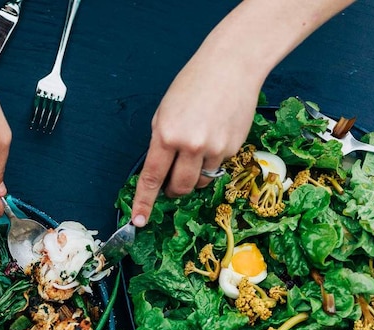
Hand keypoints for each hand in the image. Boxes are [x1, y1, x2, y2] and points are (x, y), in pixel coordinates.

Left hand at [131, 56, 259, 225]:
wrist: (232, 66)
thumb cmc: (193, 84)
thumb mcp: (164, 113)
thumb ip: (160, 143)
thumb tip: (159, 171)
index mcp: (167, 135)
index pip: (151, 178)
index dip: (144, 202)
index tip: (139, 220)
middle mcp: (191, 145)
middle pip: (179, 187)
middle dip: (173, 191)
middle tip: (171, 186)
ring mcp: (215, 148)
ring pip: (201, 180)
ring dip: (194, 176)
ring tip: (196, 151)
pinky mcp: (234, 148)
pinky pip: (218, 166)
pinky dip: (212, 160)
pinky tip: (214, 135)